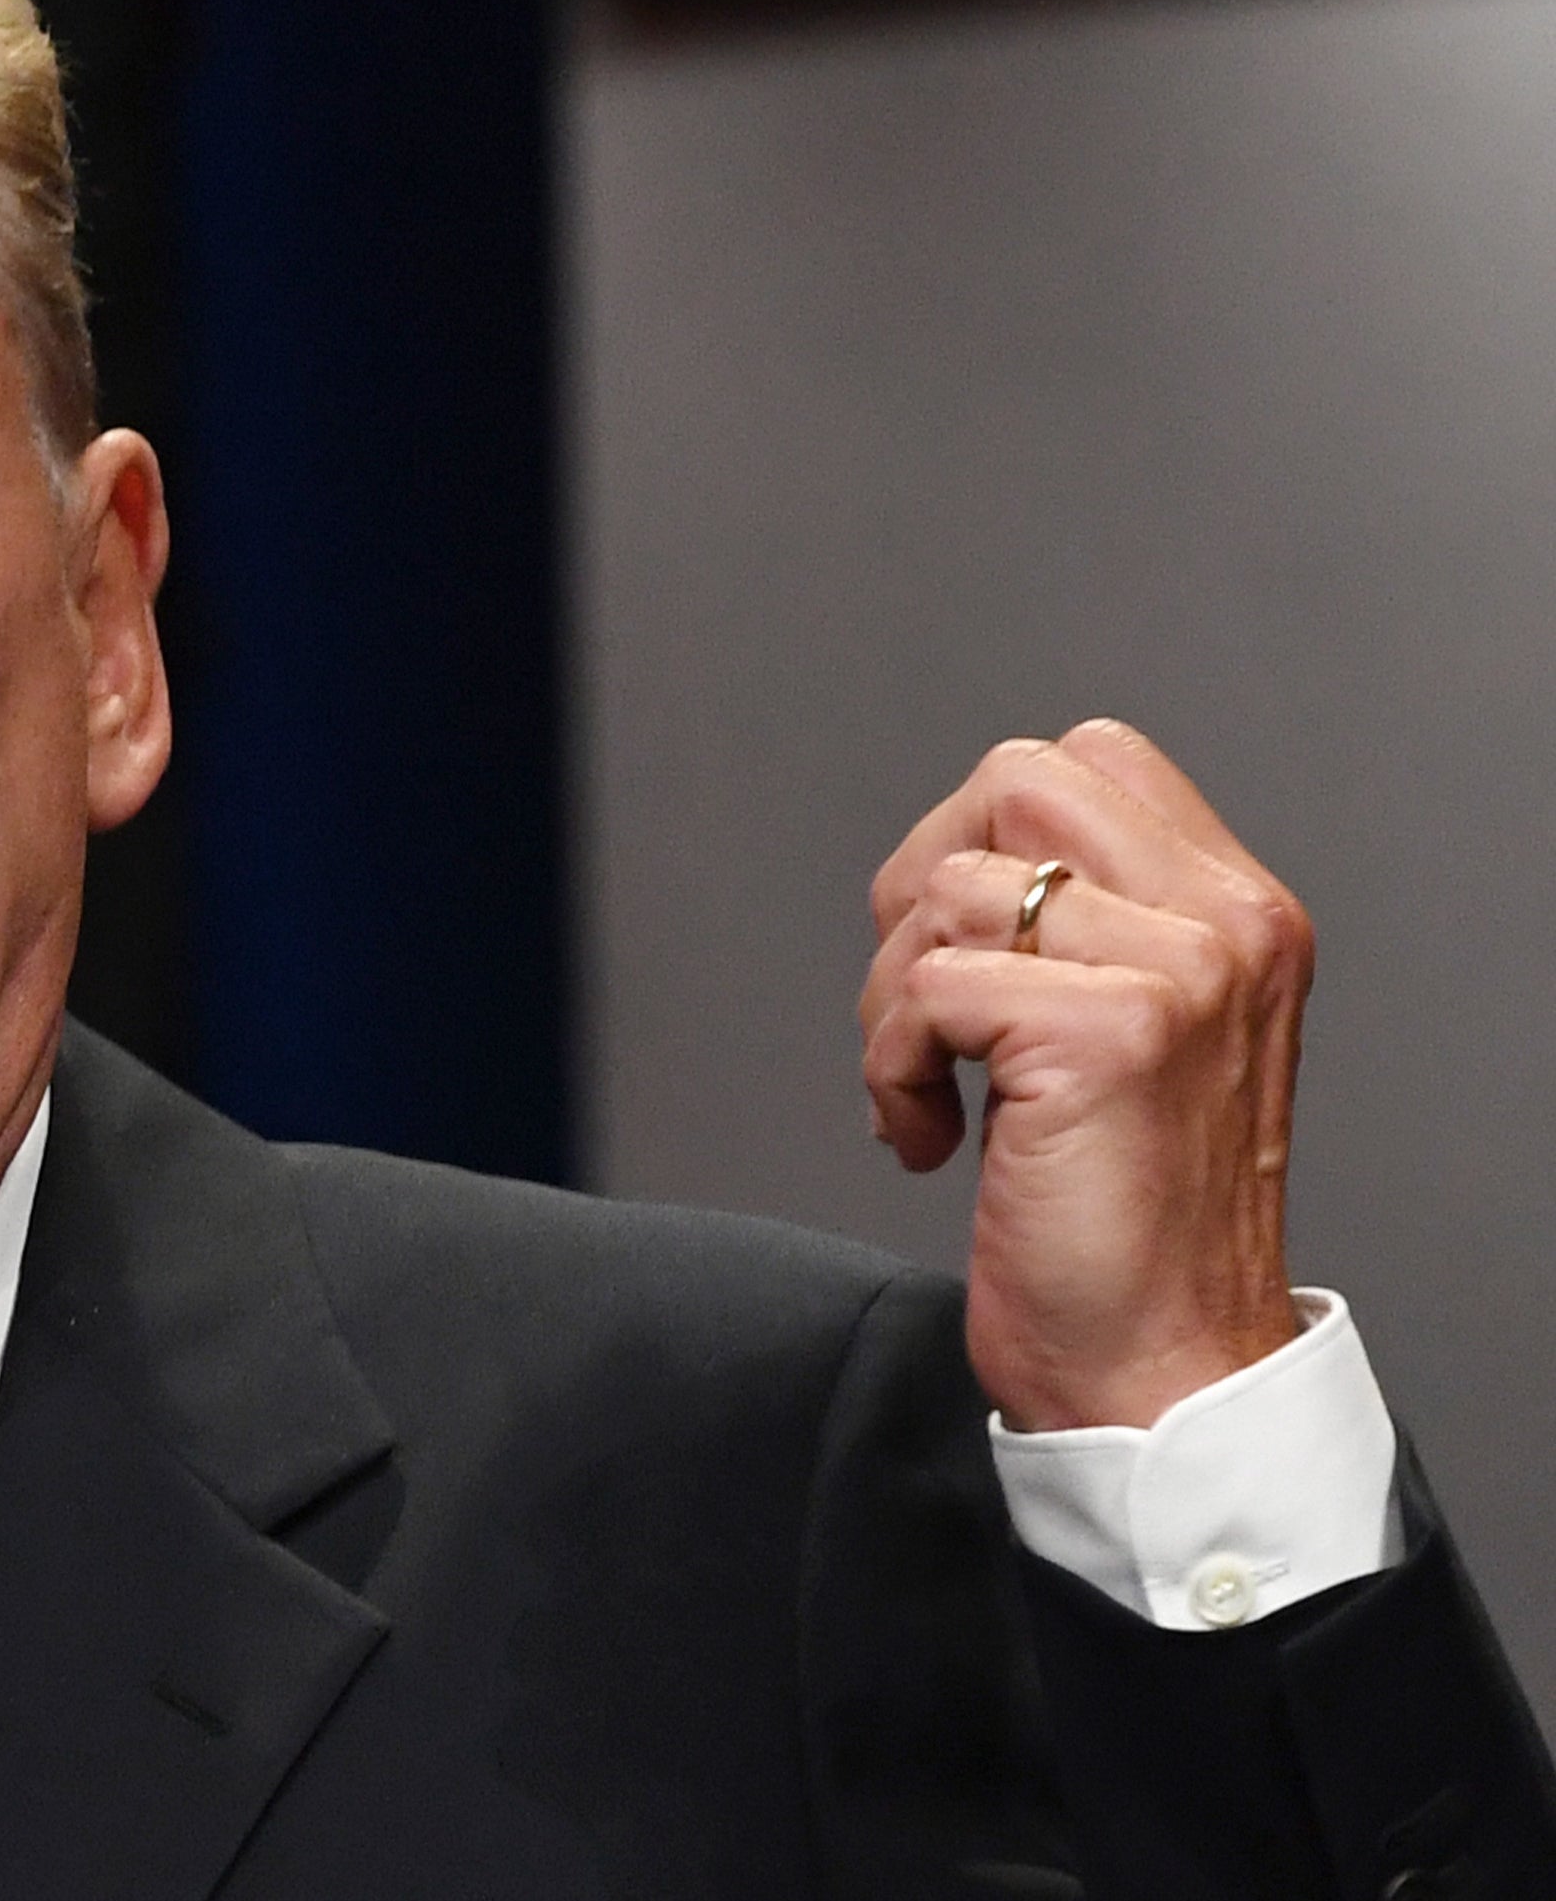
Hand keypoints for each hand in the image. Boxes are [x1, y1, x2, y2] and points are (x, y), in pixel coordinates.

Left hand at [861, 719, 1310, 1431]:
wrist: (1165, 1370)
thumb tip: (954, 866)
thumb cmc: (1127, 1221)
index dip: (981, 837)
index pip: (1086, 762)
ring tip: (931, 1097)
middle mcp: (1228, 925)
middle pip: (1015, 783)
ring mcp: (1178, 972)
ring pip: (954, 891)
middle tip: (922, 1008)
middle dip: (924, 890)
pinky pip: (927, 988)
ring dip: (895, 1003)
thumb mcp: (1135, 1035)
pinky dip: (891, 1068)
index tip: (960, 947)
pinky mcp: (1109, 1034)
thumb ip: (1085, 929)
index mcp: (1240, 913)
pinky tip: (929, 1143)